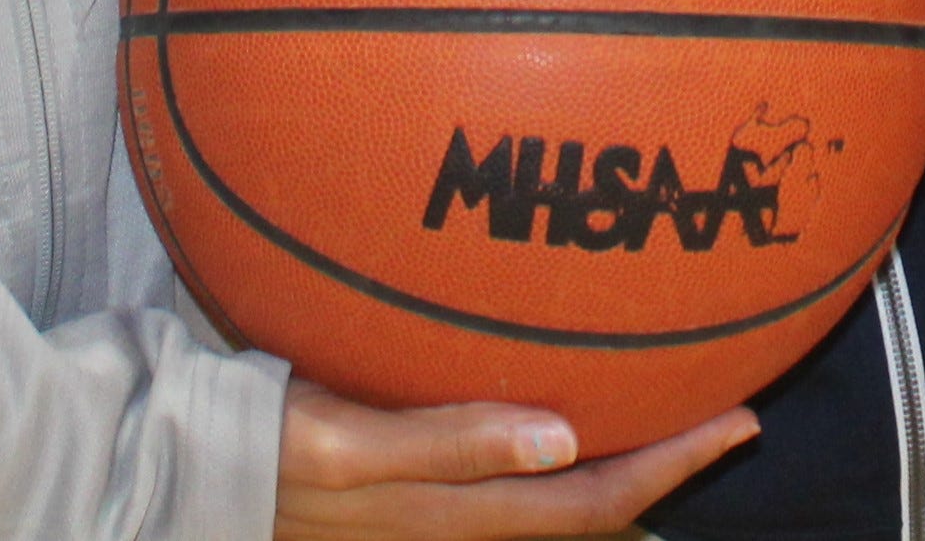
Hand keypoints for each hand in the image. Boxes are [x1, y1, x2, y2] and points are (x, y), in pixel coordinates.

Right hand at [271, 381, 757, 538]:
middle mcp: (458, 522)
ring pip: (554, 497)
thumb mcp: (345, 441)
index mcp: (455, 517)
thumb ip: (449, 442)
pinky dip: (558, 447)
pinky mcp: (412, 487)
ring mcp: (437, 510)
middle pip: (586, 505)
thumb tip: (561, 440)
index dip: (669, 469)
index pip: (589, 504)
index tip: (741, 420)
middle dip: (665, 464)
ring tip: (672, 404)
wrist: (183, 467)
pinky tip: (568, 403)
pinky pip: (511, 475)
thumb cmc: (262, 447)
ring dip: (618, 459)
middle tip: (734, 410)